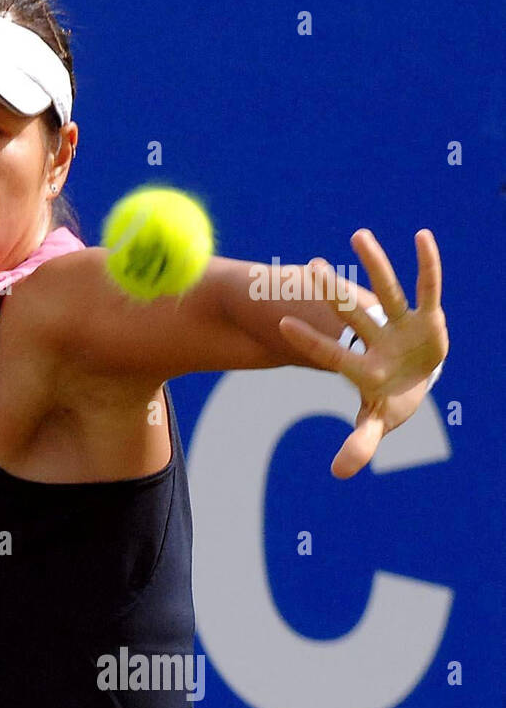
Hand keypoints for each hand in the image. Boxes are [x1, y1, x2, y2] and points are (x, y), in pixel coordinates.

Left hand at [277, 228, 448, 479]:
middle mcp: (376, 341)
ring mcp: (400, 326)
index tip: (280, 322)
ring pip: (386, 291)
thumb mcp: (378, 423)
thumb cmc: (391, 401)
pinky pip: (429, 287)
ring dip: (374, 264)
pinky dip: (428, 263)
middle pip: (352, 315)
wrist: (413, 382)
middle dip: (334, 293)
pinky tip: (421, 236)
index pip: (329, 353)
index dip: (308, 340)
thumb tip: (339, 473)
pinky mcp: (428, 318)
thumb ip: (360, 444)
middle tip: (310, 266)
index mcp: (361, 368)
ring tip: (357, 234)